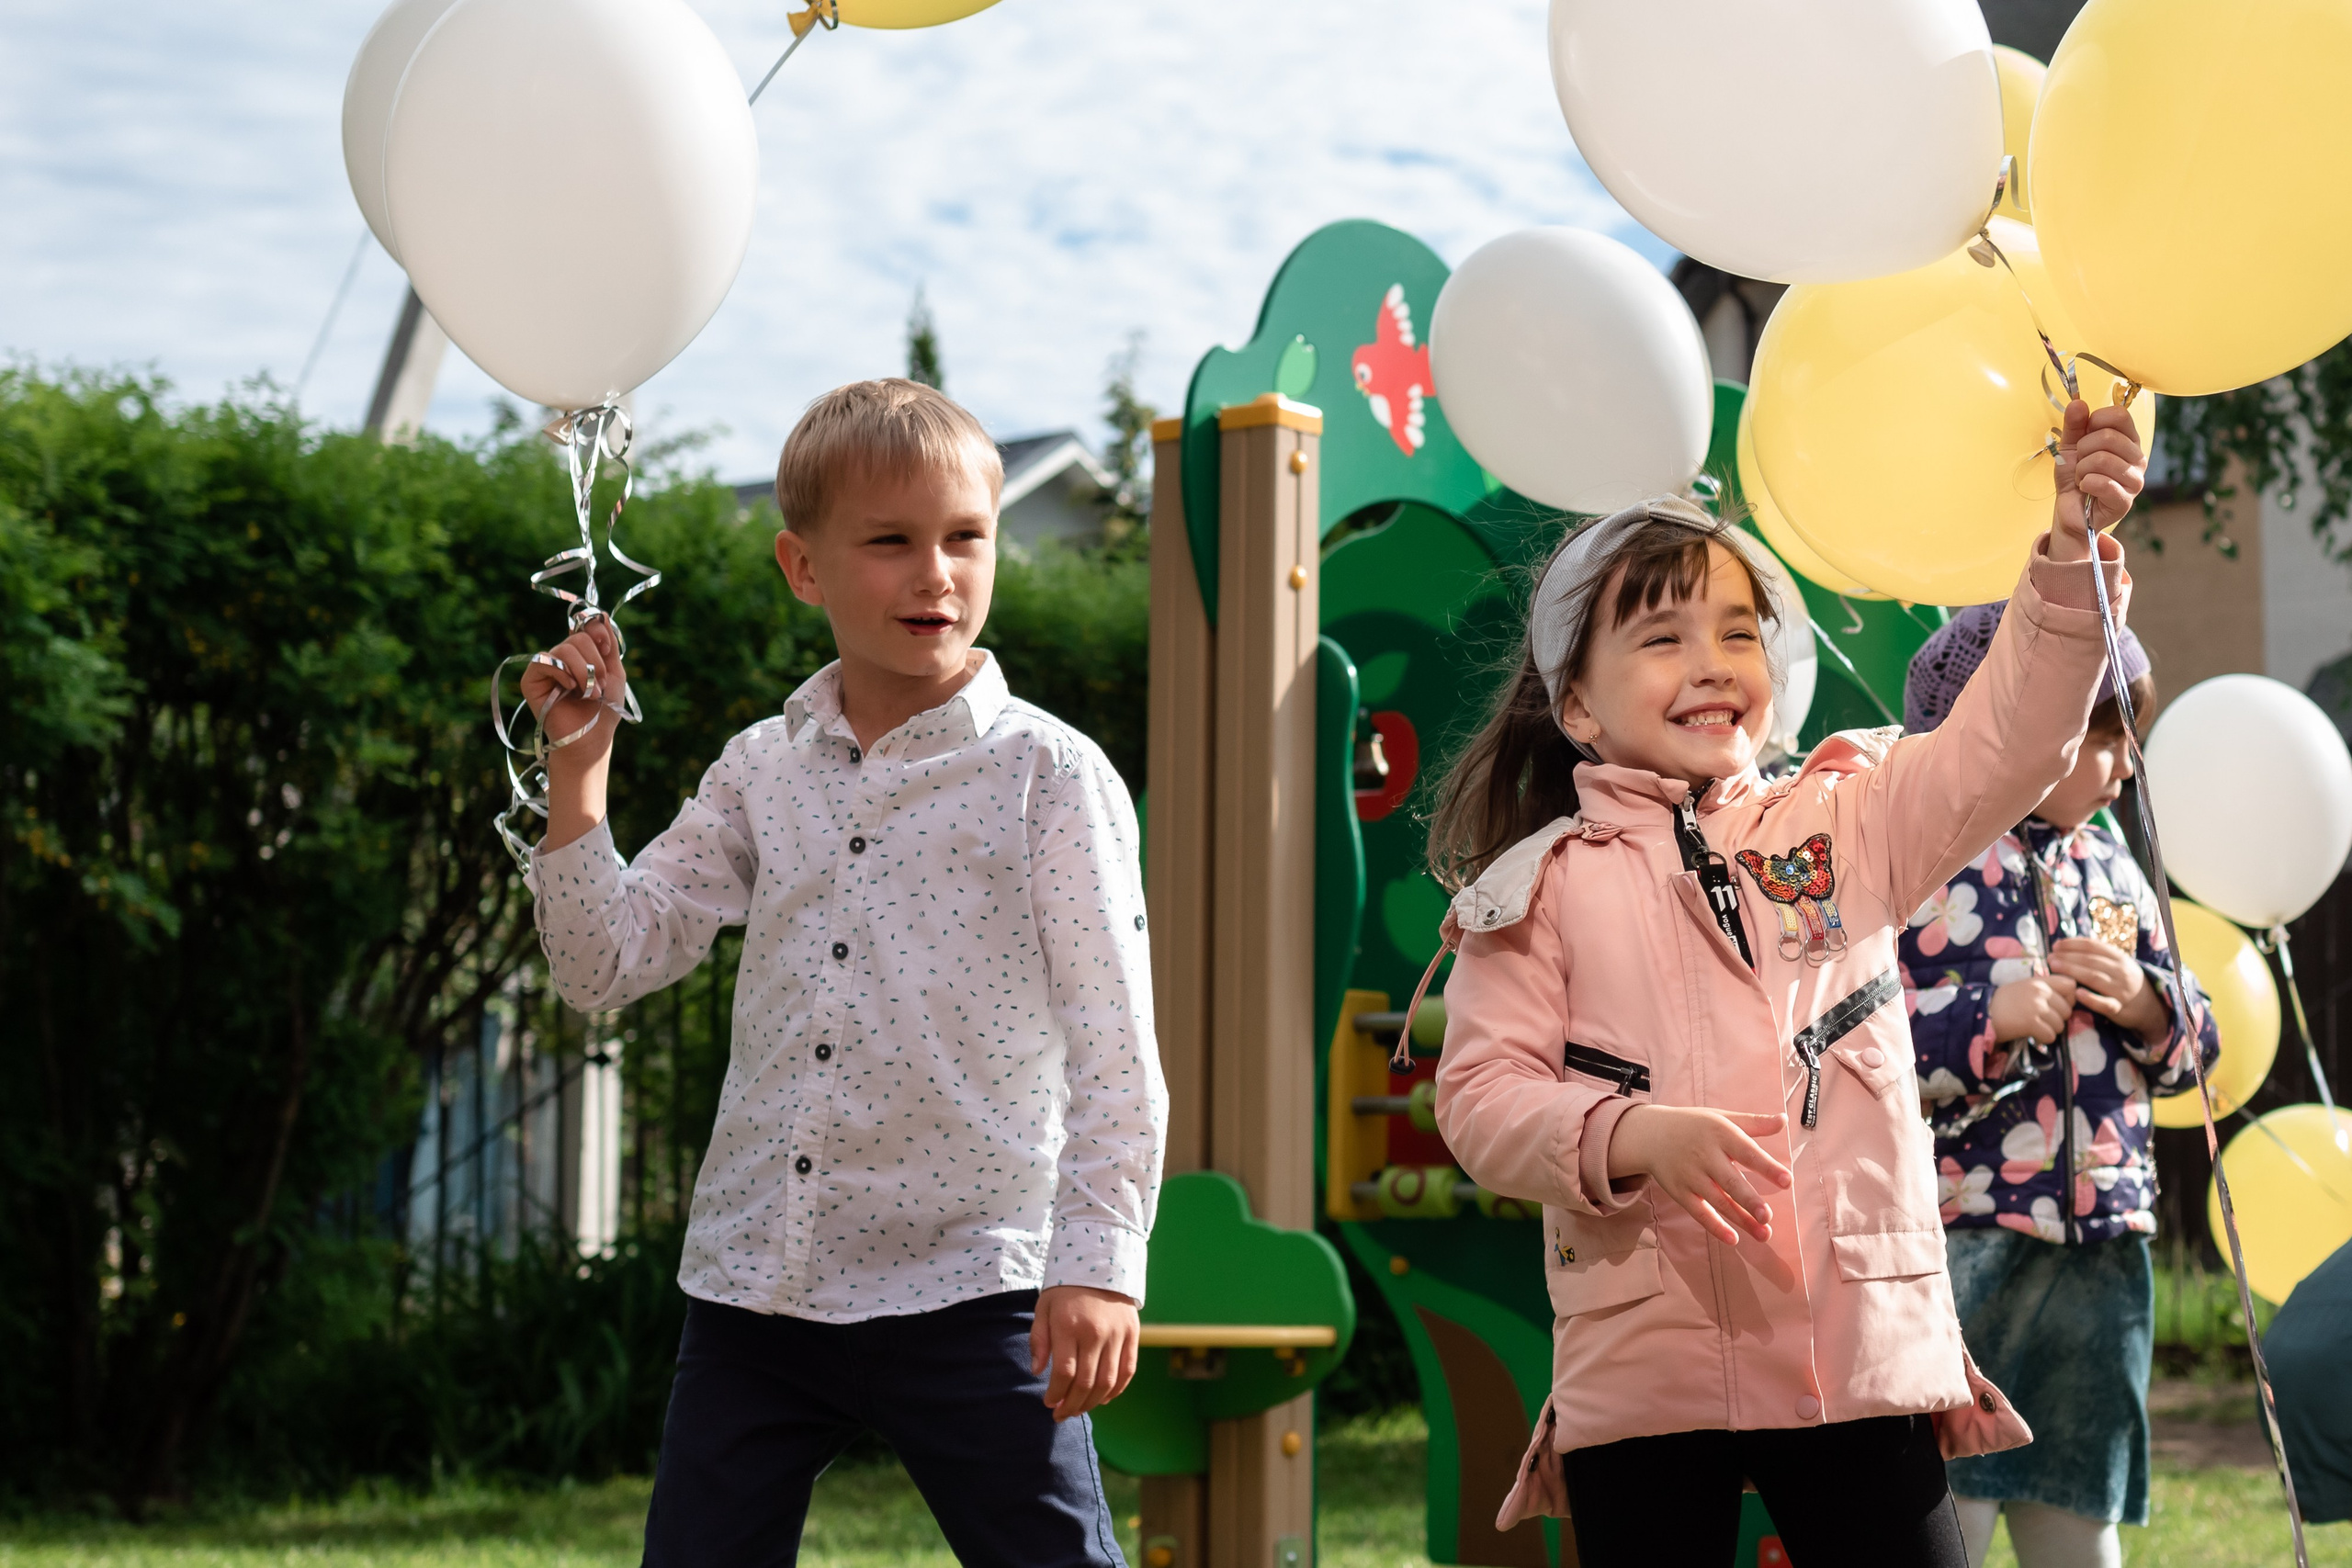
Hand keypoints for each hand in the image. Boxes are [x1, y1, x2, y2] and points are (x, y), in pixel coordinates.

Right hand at [518, 616, 627, 774]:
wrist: (592, 738)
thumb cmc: (604, 710)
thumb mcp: (614, 673)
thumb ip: (607, 645)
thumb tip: (600, 614)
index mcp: (581, 654)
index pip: (584, 626)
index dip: (597, 632)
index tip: (608, 649)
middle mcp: (561, 658)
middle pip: (577, 637)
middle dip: (595, 663)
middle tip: (600, 686)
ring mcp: (546, 668)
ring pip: (564, 649)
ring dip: (584, 672)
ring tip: (589, 694)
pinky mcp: (531, 680)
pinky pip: (544, 661)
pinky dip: (562, 673)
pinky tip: (570, 689)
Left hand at [1030, 1285, 1139, 1421]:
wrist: (1102, 1263)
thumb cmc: (1066, 1289)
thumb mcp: (1044, 1308)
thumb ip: (1039, 1340)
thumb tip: (1037, 1372)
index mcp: (1069, 1326)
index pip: (1064, 1372)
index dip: (1055, 1394)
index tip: (1048, 1402)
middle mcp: (1095, 1333)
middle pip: (1086, 1382)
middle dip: (1071, 1405)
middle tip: (1061, 1414)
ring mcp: (1117, 1335)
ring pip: (1107, 1382)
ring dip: (1092, 1403)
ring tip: (1079, 1409)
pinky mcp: (1133, 1335)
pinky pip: (1127, 1371)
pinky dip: (1116, 1390)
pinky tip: (1103, 1398)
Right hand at [1605, 1105, 1790, 1245]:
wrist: (1650, 1134)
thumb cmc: (1694, 1126)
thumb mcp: (1722, 1118)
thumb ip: (1754, 1123)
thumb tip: (1784, 1119)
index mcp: (1720, 1134)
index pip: (1747, 1152)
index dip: (1767, 1167)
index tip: (1787, 1181)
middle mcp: (1705, 1155)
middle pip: (1730, 1181)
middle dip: (1749, 1200)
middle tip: (1768, 1216)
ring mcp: (1690, 1175)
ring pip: (1718, 1201)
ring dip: (1740, 1219)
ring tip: (1763, 1234)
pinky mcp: (1680, 1192)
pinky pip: (1698, 1212)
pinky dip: (1714, 1226)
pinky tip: (1733, 1239)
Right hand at [1987, 974, 2078, 1045]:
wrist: (1982, 1013)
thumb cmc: (2003, 1002)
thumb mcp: (2023, 987)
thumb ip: (2043, 989)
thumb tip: (2068, 997)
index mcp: (2039, 981)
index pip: (2070, 985)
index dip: (2069, 997)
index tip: (2057, 1004)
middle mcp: (2040, 992)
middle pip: (2067, 1010)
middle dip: (2058, 1019)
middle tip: (2044, 1021)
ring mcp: (2036, 1007)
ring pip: (2060, 1025)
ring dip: (2050, 1030)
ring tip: (2037, 1028)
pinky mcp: (2031, 1023)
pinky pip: (2050, 1036)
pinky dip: (2043, 1039)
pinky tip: (2033, 1035)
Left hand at [2048, 936, 2167, 1039]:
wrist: (2148, 1004)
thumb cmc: (2123, 980)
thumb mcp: (2116, 963)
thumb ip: (2096, 955)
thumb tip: (2065, 945)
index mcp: (2119, 957)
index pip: (2093, 946)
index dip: (2072, 944)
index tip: (2055, 945)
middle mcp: (2120, 971)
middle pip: (2090, 961)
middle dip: (2068, 957)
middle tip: (2049, 958)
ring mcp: (2120, 990)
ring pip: (2095, 978)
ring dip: (2072, 971)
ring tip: (2054, 967)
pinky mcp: (2119, 1008)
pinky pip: (2105, 1004)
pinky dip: (2092, 999)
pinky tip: (2077, 993)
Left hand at [2049, 398, 2146, 558]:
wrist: (2069, 510)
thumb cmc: (2075, 476)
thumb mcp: (2069, 446)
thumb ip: (2073, 425)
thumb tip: (2077, 403)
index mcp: (2128, 440)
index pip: (2120, 415)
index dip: (2095, 421)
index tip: (2084, 435)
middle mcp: (2137, 458)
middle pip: (2109, 436)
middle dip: (2083, 450)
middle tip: (2081, 463)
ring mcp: (2135, 480)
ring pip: (2103, 460)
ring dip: (2081, 470)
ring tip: (2083, 477)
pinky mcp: (2125, 501)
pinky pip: (2102, 483)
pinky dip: (2085, 484)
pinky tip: (2086, 489)